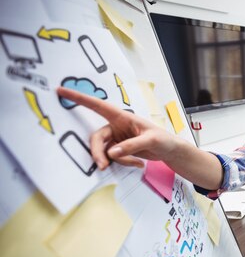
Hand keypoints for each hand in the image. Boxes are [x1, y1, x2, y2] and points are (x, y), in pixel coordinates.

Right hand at [56, 86, 178, 169]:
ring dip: (116, 161)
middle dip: (98, 153)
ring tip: (136, 163)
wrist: (170, 151)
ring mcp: (116, 139)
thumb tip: (111, 153)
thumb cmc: (164, 139)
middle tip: (102, 166)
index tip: (61, 91)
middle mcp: (116, 126)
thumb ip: (131, 146)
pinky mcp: (119, 150)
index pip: (97, 106)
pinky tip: (138, 163)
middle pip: (96, 139)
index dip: (79, 98)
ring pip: (104, 151)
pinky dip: (124, 163)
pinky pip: (113, 159)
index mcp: (122, 116)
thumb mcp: (151, 140)